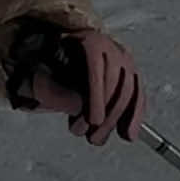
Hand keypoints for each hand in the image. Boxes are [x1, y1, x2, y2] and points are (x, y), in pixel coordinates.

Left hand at [26, 28, 146, 144]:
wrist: (57, 58)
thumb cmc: (48, 65)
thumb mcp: (41, 72)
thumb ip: (52, 88)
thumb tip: (72, 105)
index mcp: (88, 41)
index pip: (97, 68)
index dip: (97, 97)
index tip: (94, 120)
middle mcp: (111, 47)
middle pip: (116, 82)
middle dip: (105, 115)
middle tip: (88, 135)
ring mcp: (124, 60)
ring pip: (129, 92)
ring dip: (115, 121)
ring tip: (98, 139)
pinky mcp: (130, 75)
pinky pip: (138, 96)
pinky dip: (134, 117)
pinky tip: (128, 135)